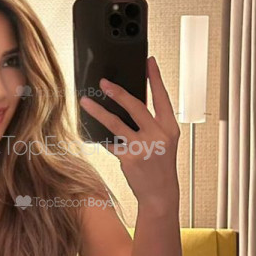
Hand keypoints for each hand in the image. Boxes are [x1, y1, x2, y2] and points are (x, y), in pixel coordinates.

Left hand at [79, 55, 180, 215]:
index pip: (162, 97)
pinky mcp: (129, 158)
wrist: (160, 193)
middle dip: (117, 91)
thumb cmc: (160, 166)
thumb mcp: (164, 141)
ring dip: (98, 111)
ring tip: (85, 102)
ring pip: (116, 123)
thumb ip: (151, 123)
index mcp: (170, 128)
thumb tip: (128, 102)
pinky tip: (92, 131)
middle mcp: (158, 135)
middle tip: (103, 82)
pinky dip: (101, 137)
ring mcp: (143, 147)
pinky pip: (110, 143)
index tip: (149, 61)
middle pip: (135, 106)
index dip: (155, 78)